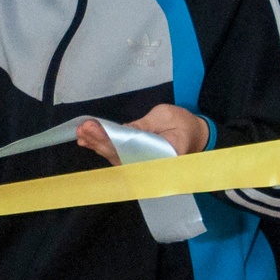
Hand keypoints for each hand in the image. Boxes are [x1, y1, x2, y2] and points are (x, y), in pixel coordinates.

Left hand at [76, 105, 210, 165]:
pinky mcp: (137, 159)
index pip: (132, 149)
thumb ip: (144, 125)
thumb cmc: (184, 124)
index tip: (95, 129)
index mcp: (164, 154)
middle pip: (121, 155)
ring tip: (81, 134)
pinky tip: (87, 140)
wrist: (197, 135)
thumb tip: (120, 131)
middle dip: (100, 141)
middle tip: (83, 130)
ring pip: (116, 157)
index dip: (112, 140)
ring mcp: (143, 164)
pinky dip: (101, 147)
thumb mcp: (166, 116)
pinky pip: (117, 155)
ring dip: (97, 144)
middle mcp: (151, 164)